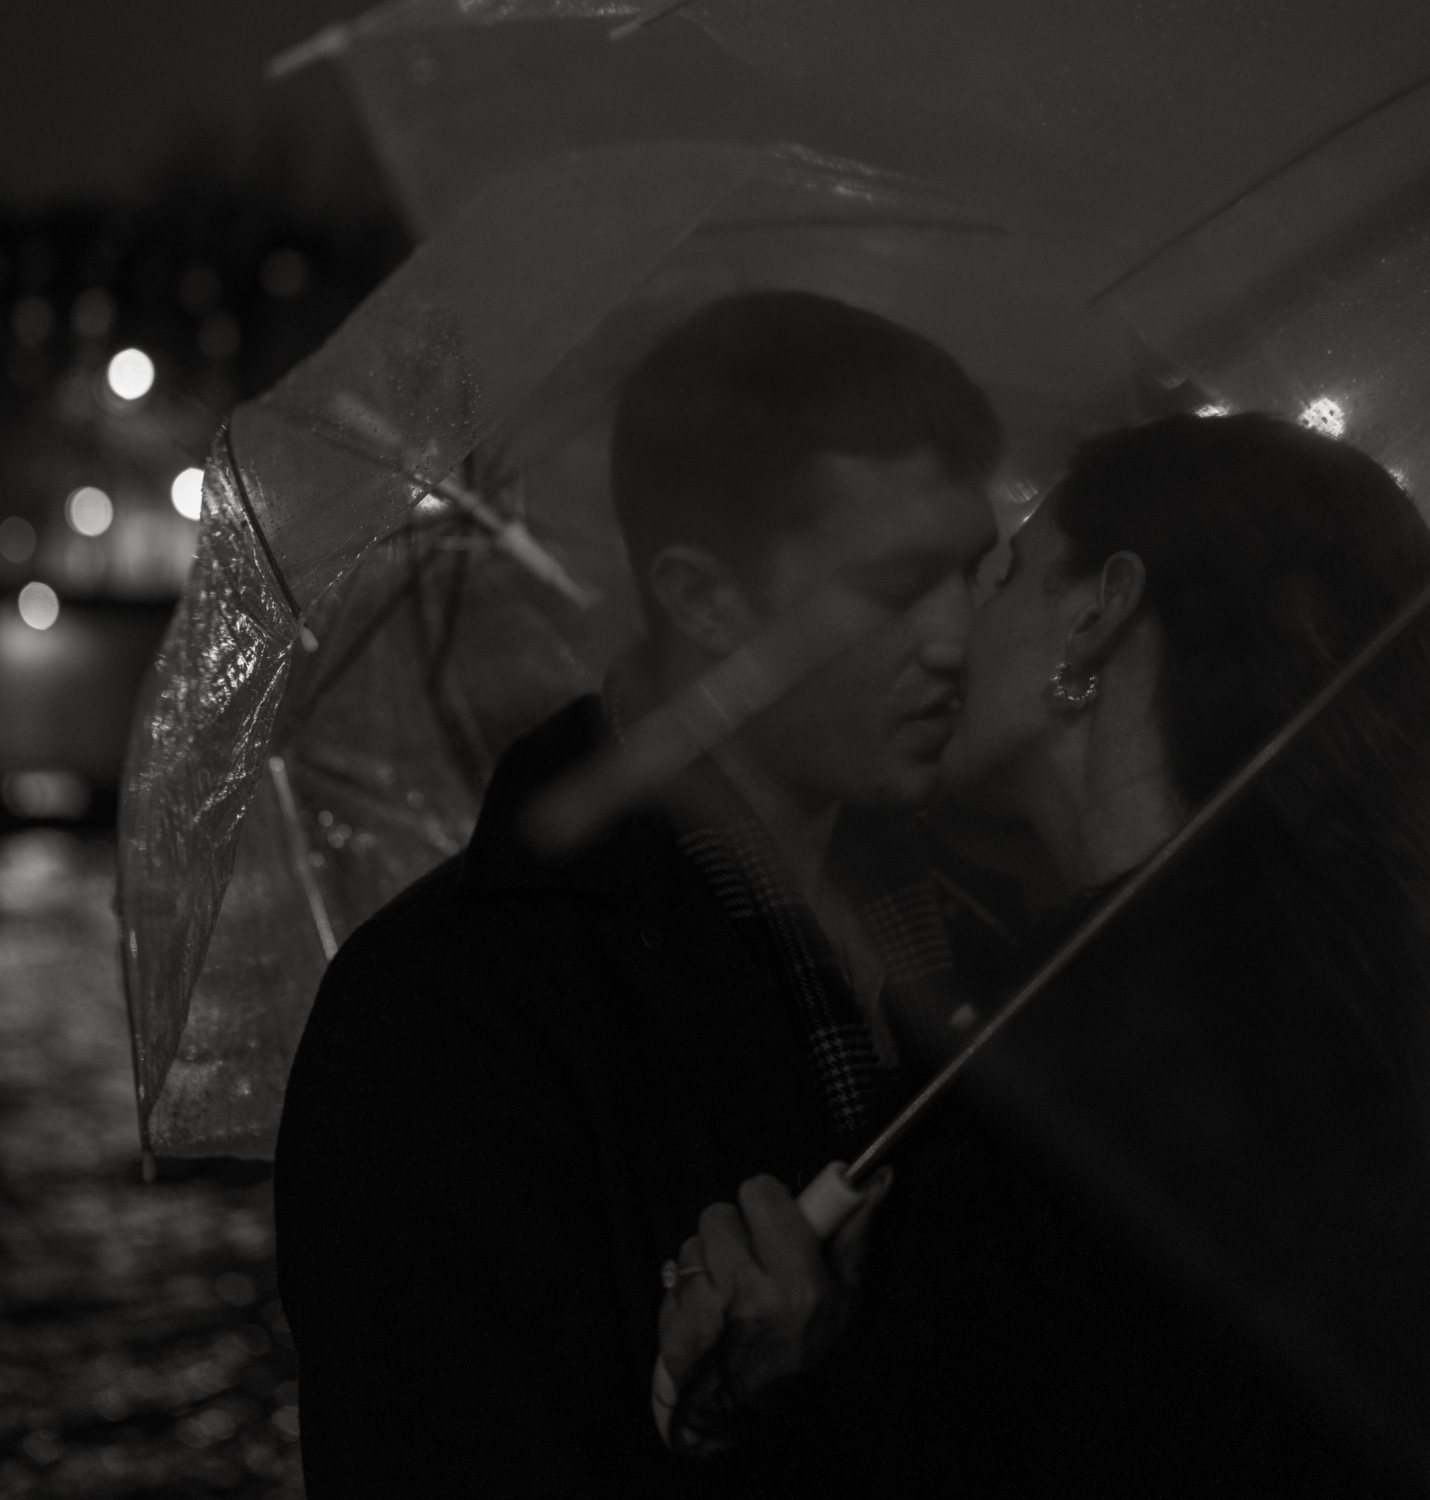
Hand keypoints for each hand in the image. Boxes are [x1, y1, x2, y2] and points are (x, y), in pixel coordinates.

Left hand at [658, 1166, 892, 1409]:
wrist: (762, 1421)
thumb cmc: (808, 1354)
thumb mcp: (846, 1297)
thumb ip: (853, 1232)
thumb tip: (875, 1177)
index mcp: (797, 1283)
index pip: (760, 1193)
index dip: (767, 1203)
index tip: (774, 1220)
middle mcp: (748, 1294)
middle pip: (719, 1214)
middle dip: (734, 1231)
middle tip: (752, 1259)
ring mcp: (705, 1313)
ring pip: (692, 1246)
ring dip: (709, 1262)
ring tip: (732, 1292)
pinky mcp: (674, 1329)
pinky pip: (673, 1281)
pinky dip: (689, 1293)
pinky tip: (712, 1315)